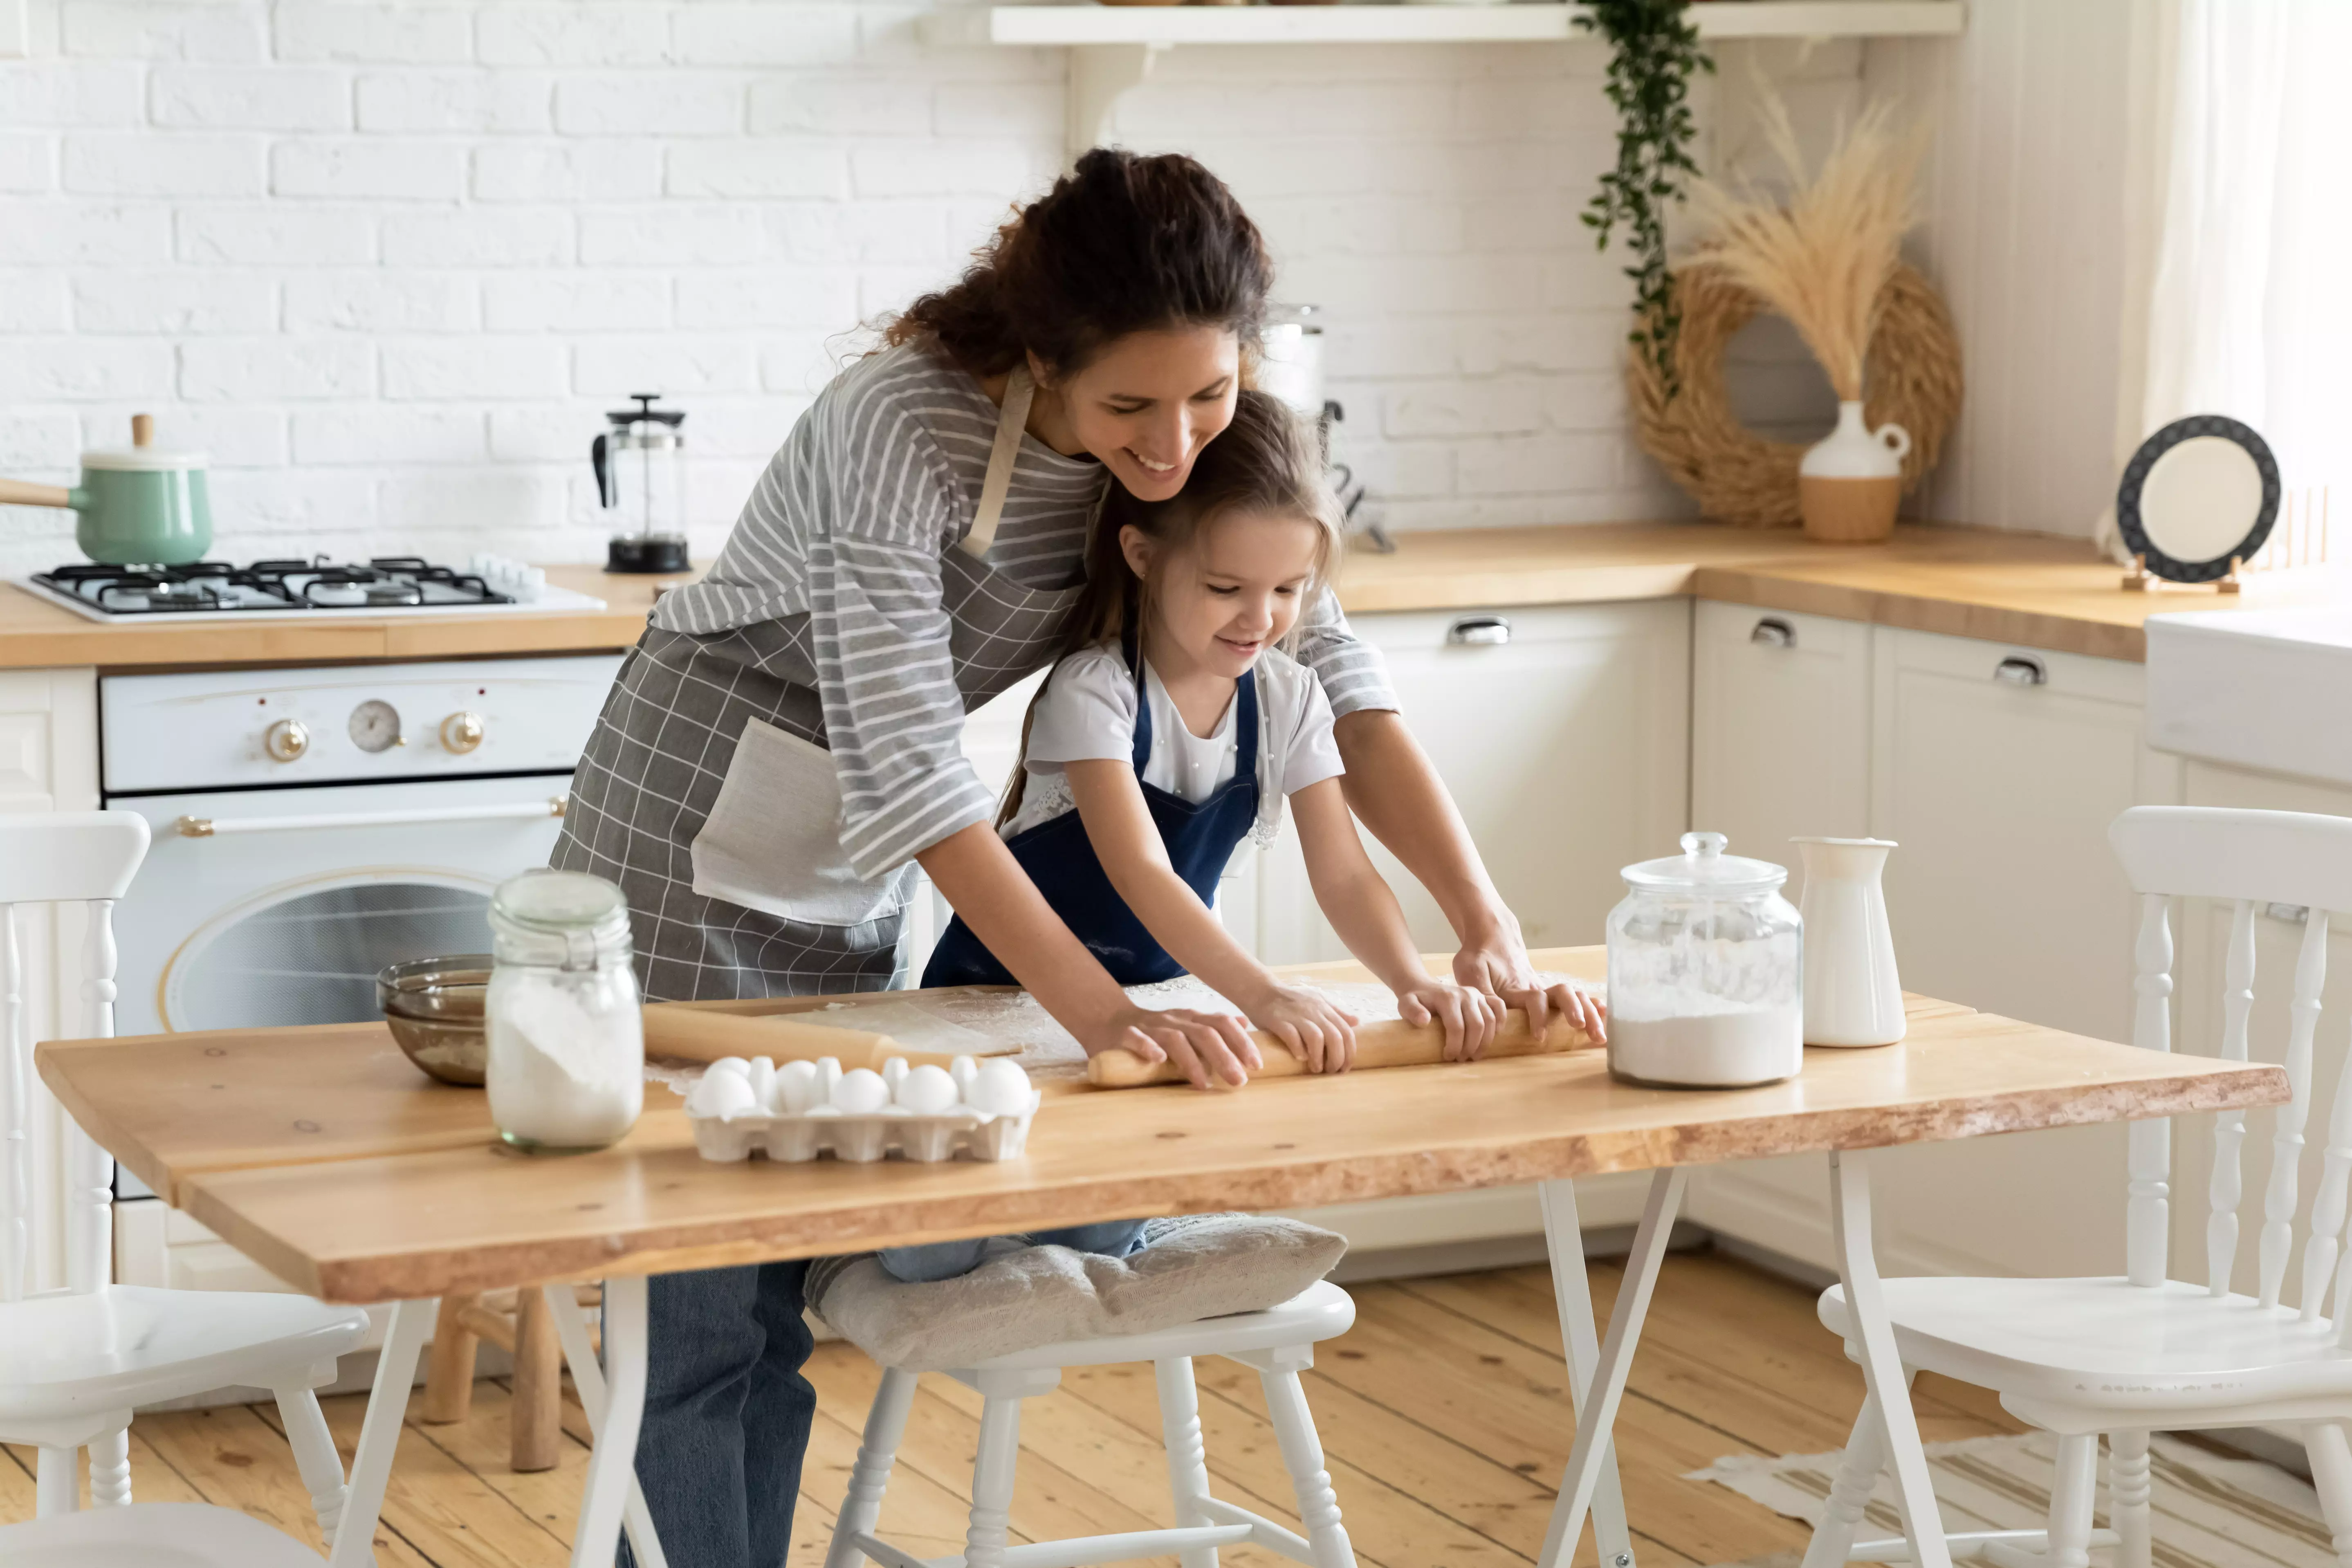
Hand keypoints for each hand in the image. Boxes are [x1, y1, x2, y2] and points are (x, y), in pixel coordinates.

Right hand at [1081, 1005, 1261, 1090]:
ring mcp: (1149, 1027)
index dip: (1241, 1042)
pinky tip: (1158, 1059)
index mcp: (1190, 1018)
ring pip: (1175, 1038)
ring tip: (1204, 1084)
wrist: (1108, 1021)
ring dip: (1191, 1061)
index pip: (1222, 1023)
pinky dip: (1147, 1047)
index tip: (1257, 1065)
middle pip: (1204, 1033)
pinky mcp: (1124, 1036)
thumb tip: (1244, 1023)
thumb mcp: (1186, 1025)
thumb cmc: (1153, 1031)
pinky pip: (1136, 1039)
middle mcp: (1173, 1020)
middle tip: (1239, 1081)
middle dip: (1224, 1056)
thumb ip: (1213, 1026)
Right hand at [1246, 983, 1359, 1074]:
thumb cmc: (1290, 1000)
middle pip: (1335, 1037)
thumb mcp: (1316, 1001)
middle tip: (1331, 1072)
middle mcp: (1313, 1011)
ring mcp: (1296, 1015)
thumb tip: (1356, 1022)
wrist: (1260, 991)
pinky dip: (1298, 1050)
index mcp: (1324, 1008)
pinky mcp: (1278, 1020)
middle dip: (1337, 1059)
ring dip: (1319, 1058)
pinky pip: (1293, 1037)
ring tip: (1316, 1069)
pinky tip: (1299, 1058)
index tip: (1345, 1068)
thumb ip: (1336, 1011)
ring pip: (1317, 1038)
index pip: (1346, 1032)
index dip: (1350, 1053)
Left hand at [1395, 978, 1505, 1060]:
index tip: (1448, 1057)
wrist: (1424, 989)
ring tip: (1474, 1055)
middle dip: (1471, 1047)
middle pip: (1476, 1025)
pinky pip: (1499, 1009)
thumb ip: (1411, 1011)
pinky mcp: (1484, 997)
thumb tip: (1423, 1021)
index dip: (1455, 1045)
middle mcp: (1466, 994)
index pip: (1457, 1026)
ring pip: (1490, 1020)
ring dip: (1485, 1042)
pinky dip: (1500, 1023)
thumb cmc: (1416, 1000)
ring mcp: (1477, 995)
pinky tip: (1493, 1038)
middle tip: (1462, 1059)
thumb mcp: (1406, 1004)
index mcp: (1447, 997)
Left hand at [1453, 910, 1608, 1043]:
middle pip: (1565, 995)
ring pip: (1574, 997)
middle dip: (1576, 1012)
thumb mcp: (1470, 970)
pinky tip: (1604, 1014)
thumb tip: (1491, 1013)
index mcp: (1516, 987)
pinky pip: (1574, 997)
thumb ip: (1479, 991)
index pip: (1535, 999)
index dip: (1539, 1017)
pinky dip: (1590, 1004)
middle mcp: (1536, 987)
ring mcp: (1545, 989)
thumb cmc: (1478, 955)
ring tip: (1600, 1036)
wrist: (1492, 935)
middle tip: (1583, 1029)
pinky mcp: (1548, 993)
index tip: (1540, 1036)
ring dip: (1589, 1014)